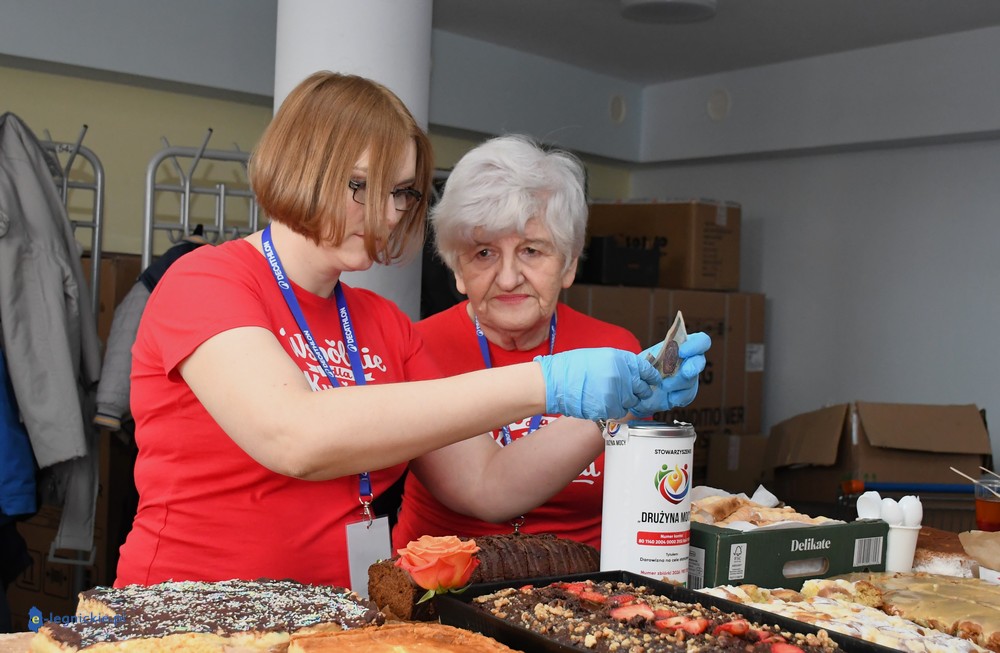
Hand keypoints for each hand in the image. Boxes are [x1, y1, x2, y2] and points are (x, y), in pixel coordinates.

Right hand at [534, 348, 660, 420]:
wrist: (554, 383)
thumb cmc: (571, 368)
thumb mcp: (599, 357)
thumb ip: (619, 364)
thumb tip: (633, 373)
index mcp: (619, 359)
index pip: (645, 369)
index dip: (651, 377)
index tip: (654, 381)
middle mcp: (621, 375)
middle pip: (642, 388)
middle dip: (639, 392)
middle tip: (633, 393)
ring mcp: (616, 392)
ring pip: (631, 402)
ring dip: (625, 402)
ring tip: (611, 397)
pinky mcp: (609, 408)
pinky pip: (620, 412)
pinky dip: (615, 410)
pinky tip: (604, 404)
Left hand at [631, 332, 710, 416]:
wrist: (640, 387)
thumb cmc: (644, 366)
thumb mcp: (646, 357)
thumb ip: (654, 355)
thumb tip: (654, 357)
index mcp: (684, 345)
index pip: (701, 341)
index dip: (695, 345)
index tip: (681, 352)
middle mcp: (691, 360)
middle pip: (700, 361)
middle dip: (693, 367)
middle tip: (685, 373)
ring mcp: (691, 377)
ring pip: (691, 380)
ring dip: (676, 383)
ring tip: (662, 386)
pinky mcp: (688, 393)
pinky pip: (688, 395)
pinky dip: (678, 396)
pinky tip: (669, 397)